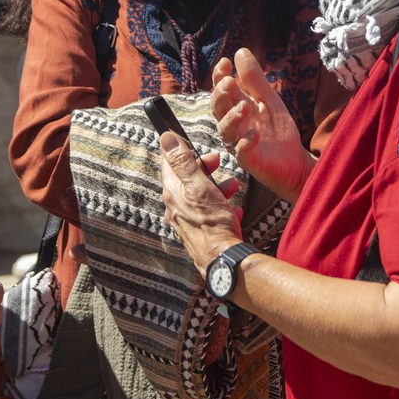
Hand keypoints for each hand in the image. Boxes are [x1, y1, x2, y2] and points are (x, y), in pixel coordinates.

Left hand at [160, 133, 242, 271]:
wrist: (223, 260)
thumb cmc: (213, 223)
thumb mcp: (199, 185)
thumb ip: (182, 161)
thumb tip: (165, 138)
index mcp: (173, 193)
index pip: (168, 163)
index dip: (181, 150)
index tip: (195, 144)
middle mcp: (175, 207)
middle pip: (186, 179)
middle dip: (203, 168)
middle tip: (217, 162)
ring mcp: (186, 222)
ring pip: (199, 196)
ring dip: (216, 187)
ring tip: (233, 186)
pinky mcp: (198, 233)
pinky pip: (208, 214)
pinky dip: (221, 208)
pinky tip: (233, 211)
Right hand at [212, 48, 313, 201]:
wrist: (294, 160)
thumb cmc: (277, 130)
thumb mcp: (269, 99)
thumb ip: (255, 79)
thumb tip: (240, 51)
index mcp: (236, 107)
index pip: (221, 90)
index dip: (219, 76)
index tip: (225, 62)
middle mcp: (233, 125)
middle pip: (218, 108)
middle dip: (220, 95)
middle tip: (229, 82)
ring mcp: (238, 143)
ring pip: (225, 131)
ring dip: (232, 117)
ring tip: (244, 106)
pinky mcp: (249, 161)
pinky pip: (242, 153)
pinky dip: (246, 143)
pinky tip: (254, 135)